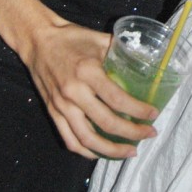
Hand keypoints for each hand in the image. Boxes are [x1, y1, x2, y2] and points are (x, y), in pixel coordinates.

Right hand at [23, 18, 158, 159]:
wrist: (38, 40)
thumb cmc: (72, 38)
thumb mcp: (99, 40)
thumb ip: (120, 53)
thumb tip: (145, 62)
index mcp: (88, 72)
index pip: (118, 99)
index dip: (138, 110)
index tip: (153, 114)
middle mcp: (74, 92)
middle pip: (106, 123)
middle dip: (132, 133)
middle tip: (149, 134)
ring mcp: (61, 106)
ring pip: (88, 139)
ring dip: (111, 150)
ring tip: (129, 152)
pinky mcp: (52, 112)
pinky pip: (70, 140)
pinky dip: (87, 151)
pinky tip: (101, 153)